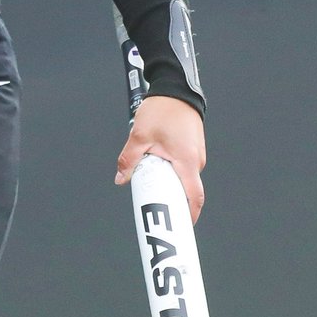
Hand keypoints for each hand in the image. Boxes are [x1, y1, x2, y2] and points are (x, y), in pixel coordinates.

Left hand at [114, 95, 206, 222]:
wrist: (175, 89)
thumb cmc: (162, 109)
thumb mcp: (139, 136)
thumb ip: (129, 160)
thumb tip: (120, 179)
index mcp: (187, 161)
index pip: (194, 197)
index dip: (189, 215)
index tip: (181, 228)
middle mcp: (196, 161)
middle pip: (186, 190)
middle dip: (171, 200)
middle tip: (155, 207)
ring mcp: (195, 154)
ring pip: (182, 177)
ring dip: (168, 182)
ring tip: (150, 181)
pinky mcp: (191, 148)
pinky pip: (182, 167)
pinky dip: (170, 171)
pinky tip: (156, 166)